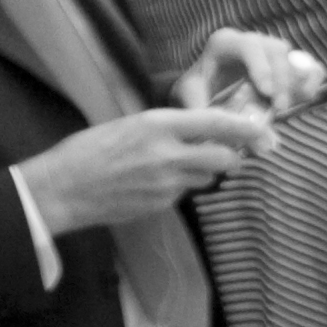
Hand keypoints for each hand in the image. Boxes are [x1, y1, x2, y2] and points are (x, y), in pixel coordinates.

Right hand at [17, 109, 270, 233]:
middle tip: (230, 151)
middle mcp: (167, 154)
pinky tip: (152, 183)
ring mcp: (166, 183)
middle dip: (233, 155)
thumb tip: (203, 128)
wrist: (61, 189)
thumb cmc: (89, 150)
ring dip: (203, 171)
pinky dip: (179, 186)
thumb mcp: (130, 125)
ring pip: (207, 177)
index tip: (264, 129)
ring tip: (174, 165)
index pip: (216, 122)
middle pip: (225, 156)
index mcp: (157, 125)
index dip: (245, 126)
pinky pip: (184, 192)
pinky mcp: (161, 205)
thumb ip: (168, 128)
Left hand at [175, 27, 322, 114]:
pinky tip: (306, 97)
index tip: (267, 93)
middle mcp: (252, 40)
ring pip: (294, 56)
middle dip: (282, 80)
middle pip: (276, 50)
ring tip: (294, 104)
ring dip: (299, 82)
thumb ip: (200, 108)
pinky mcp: (286, 61)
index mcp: (226, 42)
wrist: (207, 79)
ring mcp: (272, 49)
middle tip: (280, 108)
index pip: (249, 47)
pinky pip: (308, 64)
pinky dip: (313, 79)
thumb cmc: (198, 84)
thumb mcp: (190, 93)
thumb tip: (220, 130)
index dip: (262, 68)